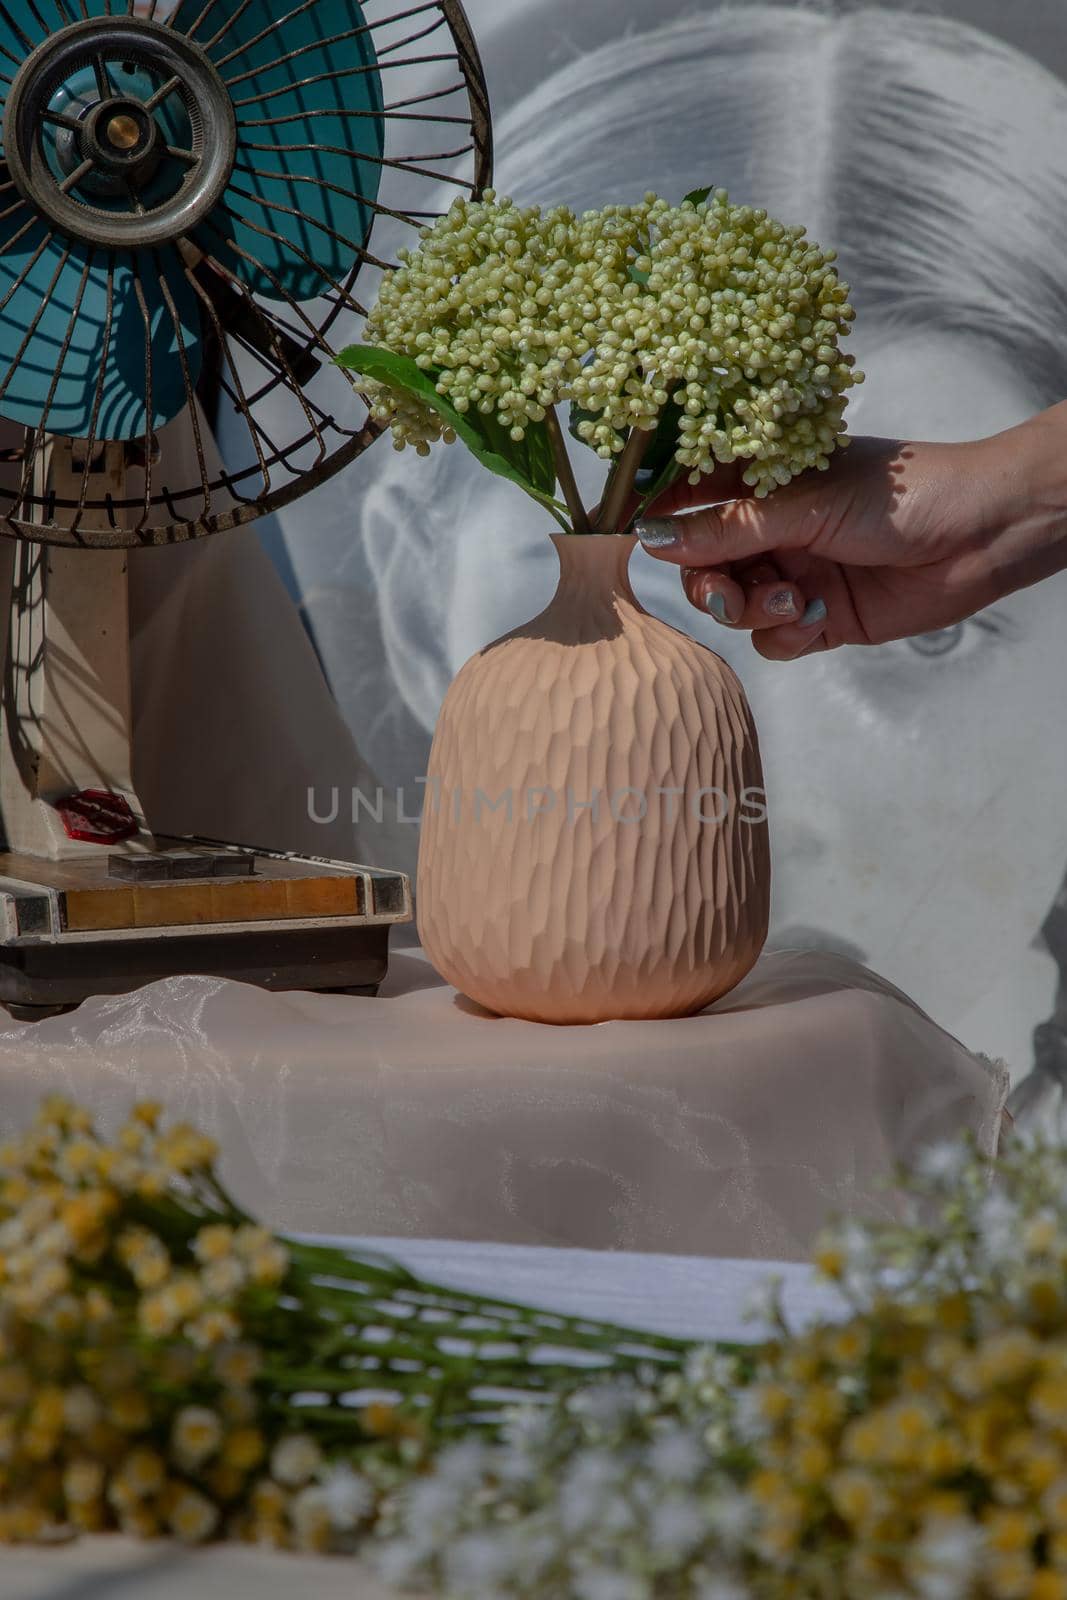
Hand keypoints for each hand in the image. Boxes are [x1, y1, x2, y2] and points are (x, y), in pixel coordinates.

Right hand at [635, 404, 1066, 658]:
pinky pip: (774, 640)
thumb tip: (651, 539)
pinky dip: (787, 633)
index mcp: (766, 481)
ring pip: (736, 608)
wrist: (982, 536)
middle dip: (710, 586)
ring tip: (791, 599)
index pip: (693, 498)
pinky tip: (818, 616)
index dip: (663, 520)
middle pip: (704, 567)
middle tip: (726, 594)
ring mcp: (795, 573)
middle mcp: (774, 527)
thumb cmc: (901, 495)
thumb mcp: (803, 503)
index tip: (639, 537)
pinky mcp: (821, 618)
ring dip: (754, 610)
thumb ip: (726, 527)